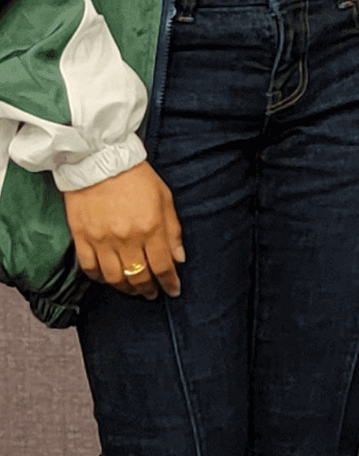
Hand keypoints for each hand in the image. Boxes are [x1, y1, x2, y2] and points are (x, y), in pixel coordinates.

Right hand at [62, 162, 184, 298]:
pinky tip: (109, 279)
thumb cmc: (137, 177)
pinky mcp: (82, 239)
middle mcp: (126, 238)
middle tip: (153, 293)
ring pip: (114, 278)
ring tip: (134, 290)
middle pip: (138, 276)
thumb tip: (179, 257)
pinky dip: (100, 279)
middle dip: (149, 289)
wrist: (100, 162)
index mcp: (151, 226)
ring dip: (126, 288)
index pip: (163, 265)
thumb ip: (173, 229)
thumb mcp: (165, 197)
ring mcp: (102, 241)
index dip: (170, 282)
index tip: (174, 291)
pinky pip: (90, 269)